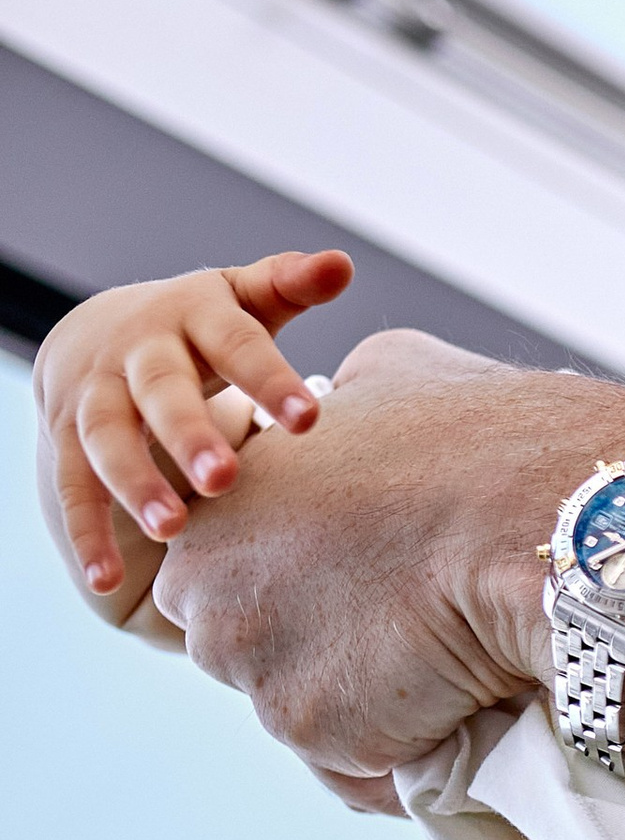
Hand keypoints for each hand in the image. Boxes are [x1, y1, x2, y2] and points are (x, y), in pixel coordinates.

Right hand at [33, 248, 350, 593]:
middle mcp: (136, 354)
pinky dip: (87, 533)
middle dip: (188, 433)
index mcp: (192, 315)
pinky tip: (104, 576)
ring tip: (173, 529)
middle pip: (160, 390)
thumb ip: (289, 285)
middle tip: (224, 478)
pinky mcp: (68, 441)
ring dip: (135, 483)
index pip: (235, 342)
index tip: (310, 420)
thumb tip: (341, 263)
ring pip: (107, 439)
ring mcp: (96, 397)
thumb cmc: (201, 326)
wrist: (99, 334)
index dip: (270, 379)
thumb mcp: (242, 300)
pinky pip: (74, 488)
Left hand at [152, 331, 624, 781]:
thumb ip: (341, 403)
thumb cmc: (483, 440)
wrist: (544, 527)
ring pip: (308, 707)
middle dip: (318, 641)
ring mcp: (257, 672)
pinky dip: (409, 747)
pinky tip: (464, 706)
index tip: (369, 573)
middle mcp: (208, 598)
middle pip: (254, 645)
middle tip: (403, 619)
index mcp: (213, 511)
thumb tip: (345, 401)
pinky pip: (362, 764)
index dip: (306, 575)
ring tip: (446, 663)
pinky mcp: (319, 732)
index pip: (234, 569)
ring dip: (367, 697)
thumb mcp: (392, 372)